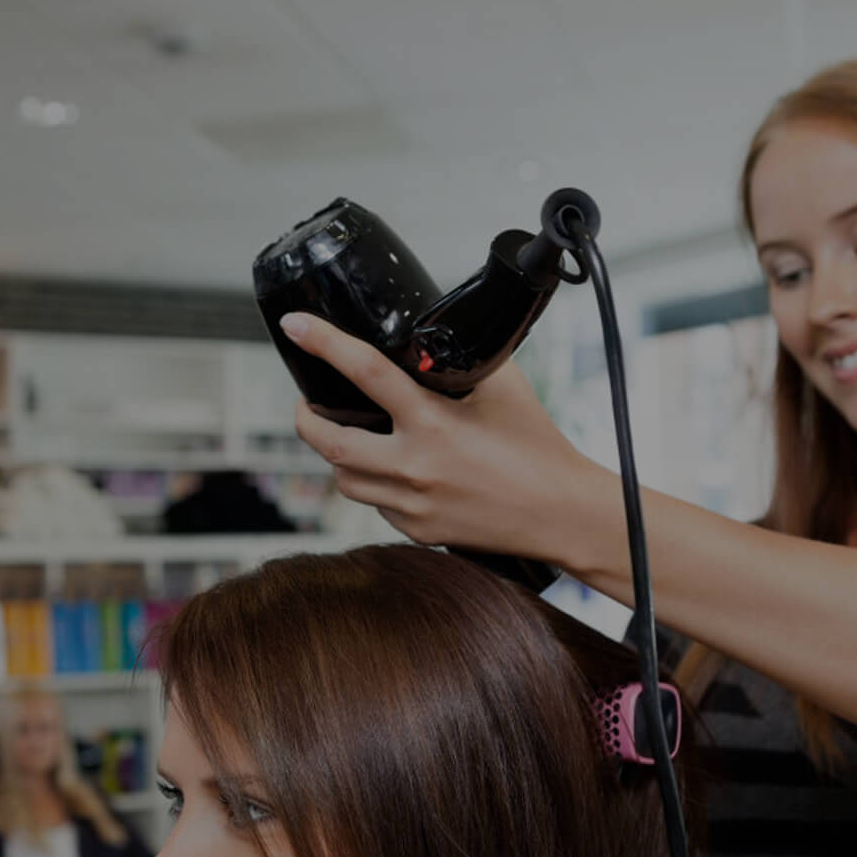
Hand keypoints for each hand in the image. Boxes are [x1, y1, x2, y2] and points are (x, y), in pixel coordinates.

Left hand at [282, 313, 601, 564]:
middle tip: (306, 405)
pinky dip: (375, 484)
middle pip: (327, 441)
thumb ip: (459, 362)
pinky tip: (395, 471)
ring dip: (338, 454)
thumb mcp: (503, 387)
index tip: (297, 326)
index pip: (364, 371)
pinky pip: (375, 504)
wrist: (560, 512)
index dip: (324, 342)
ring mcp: (411, 504)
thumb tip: (429, 342)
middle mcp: (414, 466)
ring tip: (348, 436)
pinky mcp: (417, 530)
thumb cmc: (537, 448)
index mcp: (433, 422)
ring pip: (344, 479)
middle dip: (304, 419)